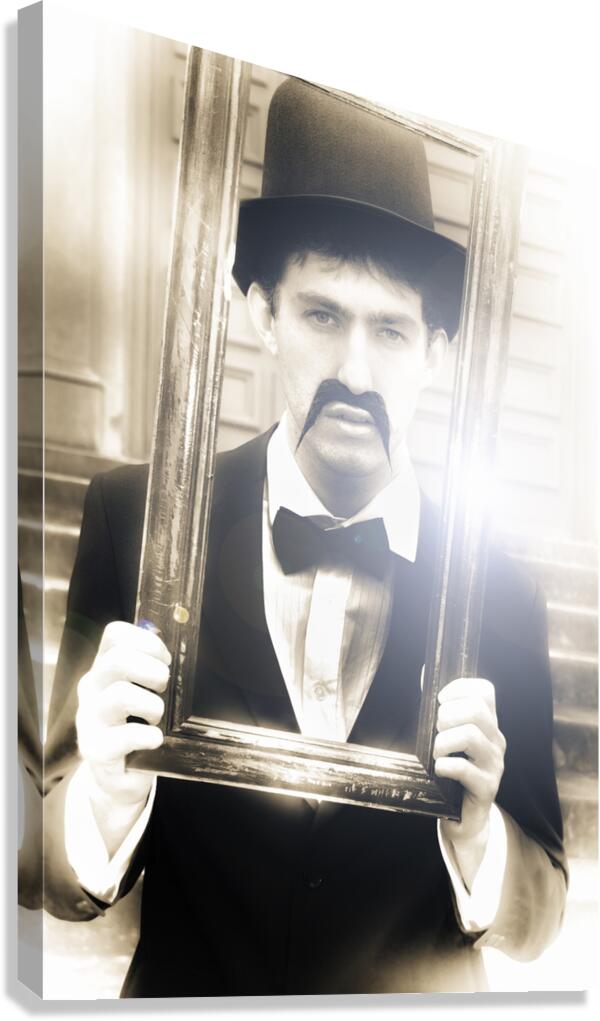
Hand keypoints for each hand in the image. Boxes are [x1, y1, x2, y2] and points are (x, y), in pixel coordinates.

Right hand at [76, 621, 170, 809]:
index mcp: (103, 668)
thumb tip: (179, 649)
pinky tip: (155, 739)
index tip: (164, 659)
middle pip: (118, 659)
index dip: (146, 641)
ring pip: (121, 695)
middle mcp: (91, 689)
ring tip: (157, 717)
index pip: (115, 635)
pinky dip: (149, 736)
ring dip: (152, 705)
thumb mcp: (138, 693)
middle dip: (152, 670)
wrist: (116, 777)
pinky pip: (125, 736)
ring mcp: (90, 719)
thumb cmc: (134, 726)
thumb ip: (150, 670)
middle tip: (163, 688)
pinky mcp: (96, 749)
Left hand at [434, 677, 505, 885]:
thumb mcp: (450, 738)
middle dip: (448, 715)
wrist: (466, 818)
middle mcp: (496, 741)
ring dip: (444, 741)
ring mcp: (494, 765)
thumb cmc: (453, 773)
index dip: (460, 687)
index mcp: (488, 724)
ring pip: (471, 736)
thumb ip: (440, 709)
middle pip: (478, 710)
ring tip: (436, 752)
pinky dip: (445, 765)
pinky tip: (439, 770)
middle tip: (436, 730)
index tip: (440, 699)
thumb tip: (424, 673)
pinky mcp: (487, 788)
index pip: (485, 691)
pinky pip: (465, 769)